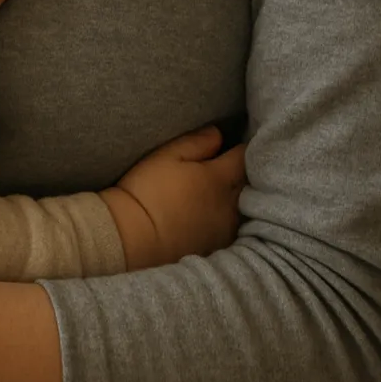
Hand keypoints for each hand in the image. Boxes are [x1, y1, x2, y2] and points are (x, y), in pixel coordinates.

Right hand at [101, 127, 245, 269]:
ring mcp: (226, 229)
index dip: (239, 147)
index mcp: (220, 178)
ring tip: (214, 194)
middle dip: (240, 173)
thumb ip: (198, 143)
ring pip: (241, 207)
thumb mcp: (167, 156)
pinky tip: (207, 218)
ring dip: (234, 199)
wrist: (133, 238)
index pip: (244, 156)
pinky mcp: (217, 248)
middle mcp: (231, 204)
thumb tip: (218, 134)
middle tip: (225, 167)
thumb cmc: (148, 191)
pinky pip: (229, 229)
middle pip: (247, 183)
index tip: (230, 144)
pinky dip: (223, 220)